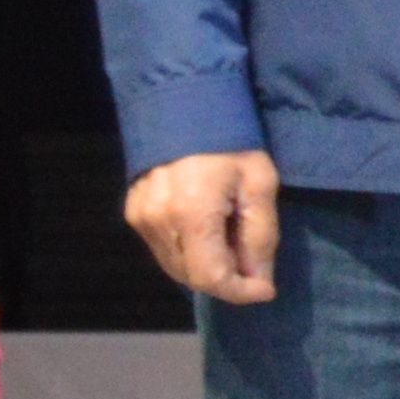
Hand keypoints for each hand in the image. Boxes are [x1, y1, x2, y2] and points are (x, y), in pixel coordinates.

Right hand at [125, 147, 281, 306]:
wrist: (188, 106)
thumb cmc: (232, 143)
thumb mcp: (260, 185)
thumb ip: (260, 237)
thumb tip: (260, 282)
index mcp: (191, 213)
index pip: (211, 278)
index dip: (240, 292)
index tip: (265, 288)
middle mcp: (158, 221)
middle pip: (192, 277)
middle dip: (227, 279)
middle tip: (252, 257)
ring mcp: (141, 218)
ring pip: (176, 267)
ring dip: (207, 267)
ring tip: (231, 238)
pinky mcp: (133, 213)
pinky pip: (164, 250)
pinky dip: (189, 253)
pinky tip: (208, 232)